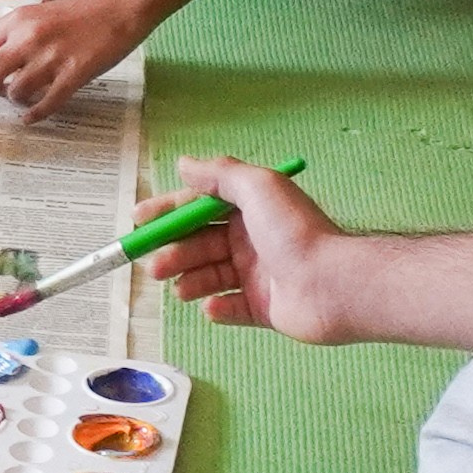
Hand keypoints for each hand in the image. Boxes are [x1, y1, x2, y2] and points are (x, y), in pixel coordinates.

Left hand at [0, 0, 151, 118]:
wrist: (119, 7)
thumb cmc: (81, 11)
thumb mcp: (39, 14)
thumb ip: (16, 34)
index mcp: (17, 20)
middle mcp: (28, 38)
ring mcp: (51, 57)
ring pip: (16, 92)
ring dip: (16, 101)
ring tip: (22, 99)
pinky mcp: (74, 74)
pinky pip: (46, 104)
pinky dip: (35, 114)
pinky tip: (31, 117)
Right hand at [143, 157, 360, 340]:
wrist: (332, 285)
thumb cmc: (294, 232)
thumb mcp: (257, 187)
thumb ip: (219, 174)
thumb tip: (184, 164)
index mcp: (250, 209)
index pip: (199, 207)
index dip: (167, 212)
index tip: (139, 221)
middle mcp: (252, 239)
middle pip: (200, 244)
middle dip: (174, 252)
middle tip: (156, 266)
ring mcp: (259, 275)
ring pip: (210, 276)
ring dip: (189, 281)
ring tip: (180, 289)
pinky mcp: (265, 308)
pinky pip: (232, 308)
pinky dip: (218, 308)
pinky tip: (212, 307)